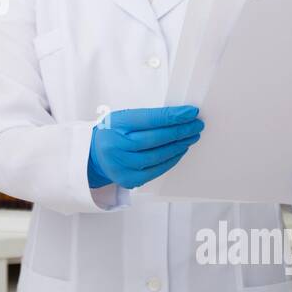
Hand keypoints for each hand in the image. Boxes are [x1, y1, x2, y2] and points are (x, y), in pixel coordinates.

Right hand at [88, 106, 203, 189]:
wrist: (95, 155)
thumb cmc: (113, 133)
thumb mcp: (123, 118)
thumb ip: (147, 118)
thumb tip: (178, 117)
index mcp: (115, 125)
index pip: (149, 119)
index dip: (172, 116)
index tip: (191, 112)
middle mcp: (117, 146)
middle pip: (156, 138)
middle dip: (180, 130)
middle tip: (196, 125)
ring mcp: (122, 165)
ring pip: (159, 155)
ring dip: (179, 145)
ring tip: (191, 136)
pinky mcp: (129, 179)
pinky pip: (157, 169)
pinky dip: (171, 159)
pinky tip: (180, 150)